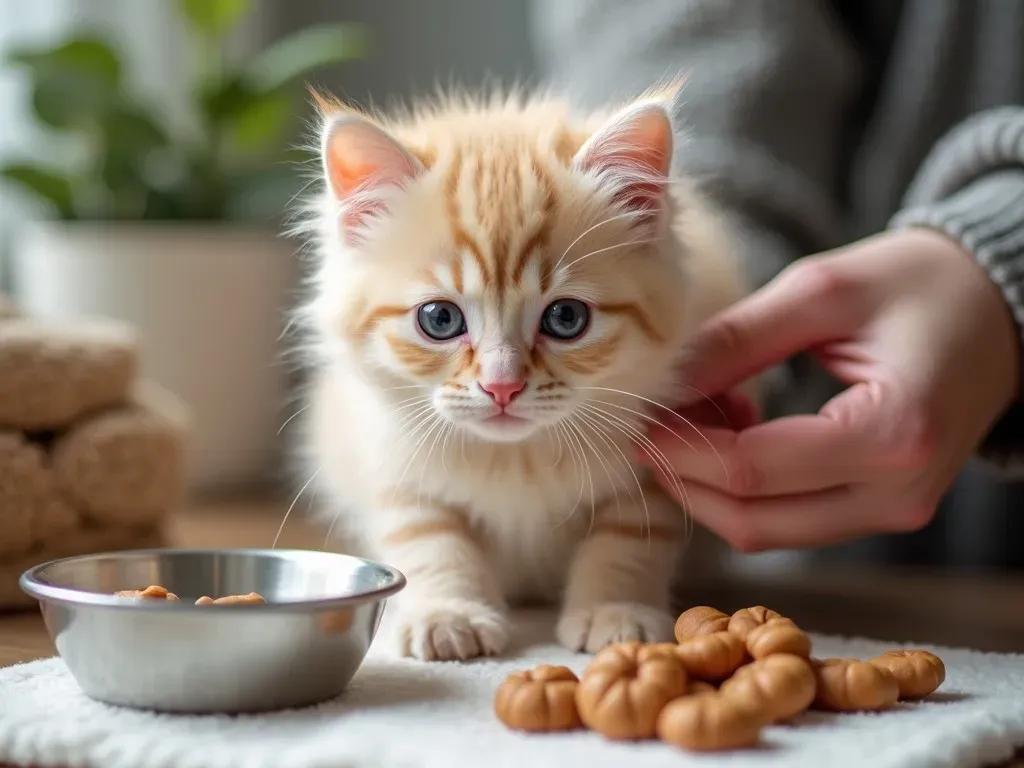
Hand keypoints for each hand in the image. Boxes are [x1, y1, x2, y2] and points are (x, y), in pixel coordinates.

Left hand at [646, 228, 1019, 550]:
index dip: (681, 450)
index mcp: (894, 431)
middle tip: (650, 423)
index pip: (753, 470)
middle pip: (754, 517)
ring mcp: (895, 510)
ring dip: (711, 485)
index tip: (637, 419)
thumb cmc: (918, 284)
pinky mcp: (882, 509)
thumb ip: (737, 340)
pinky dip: (744, 487)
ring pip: (767, 529)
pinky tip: (731, 428)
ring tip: (694, 415)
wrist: (998, 310)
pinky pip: (791, 518)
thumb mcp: (822, 291)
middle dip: (686, 476)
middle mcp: (899, 491)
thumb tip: (662, 384)